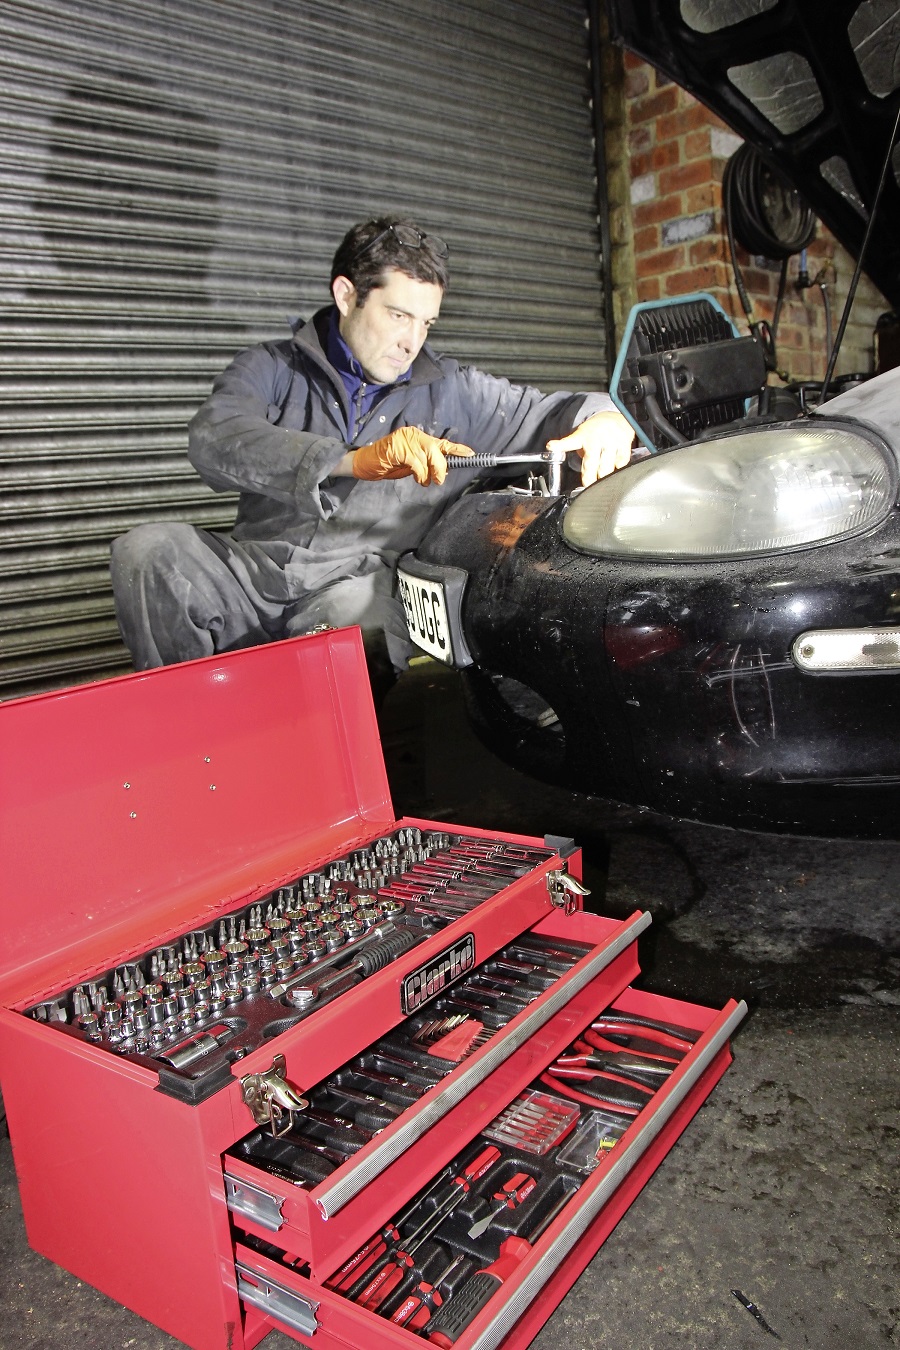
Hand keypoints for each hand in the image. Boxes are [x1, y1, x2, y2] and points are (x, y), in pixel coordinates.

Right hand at [352, 427, 474, 485]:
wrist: (365, 463)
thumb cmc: (388, 464)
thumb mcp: (412, 464)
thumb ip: (427, 464)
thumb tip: (444, 470)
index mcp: (418, 436)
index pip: (442, 442)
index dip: (456, 449)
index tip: (471, 454)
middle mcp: (413, 434)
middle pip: (437, 450)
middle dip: (441, 467)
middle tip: (439, 480)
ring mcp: (405, 439)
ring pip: (427, 458)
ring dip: (427, 474)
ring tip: (422, 481)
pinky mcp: (397, 447)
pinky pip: (416, 463)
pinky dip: (419, 474)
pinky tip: (416, 478)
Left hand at [546, 410, 633, 486]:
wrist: (615, 417)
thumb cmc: (596, 432)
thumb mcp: (581, 437)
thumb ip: (579, 453)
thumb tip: (582, 475)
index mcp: (582, 437)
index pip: (569, 441)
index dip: (559, 445)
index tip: (551, 446)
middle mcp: (597, 438)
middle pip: (591, 463)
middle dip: (589, 477)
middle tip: (588, 486)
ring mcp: (611, 441)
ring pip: (607, 467)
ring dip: (604, 476)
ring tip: (602, 480)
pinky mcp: (624, 444)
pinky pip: (621, 463)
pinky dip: (618, 469)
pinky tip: (615, 468)